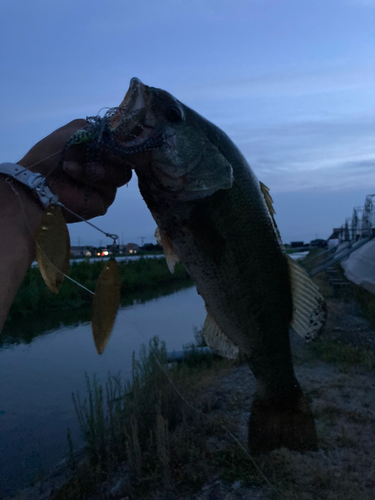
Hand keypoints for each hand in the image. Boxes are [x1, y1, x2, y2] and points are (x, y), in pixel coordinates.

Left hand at [18, 119, 132, 222]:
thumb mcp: (76, 131)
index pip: (125, 147)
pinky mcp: (103, 202)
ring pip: (122, 174)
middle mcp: (106, 168)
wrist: (35, 180)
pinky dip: (91, 178)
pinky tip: (72, 174)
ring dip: (98, 167)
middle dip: (112, 153)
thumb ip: (101, 129)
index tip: (119, 135)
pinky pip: (110, 189)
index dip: (125, 142)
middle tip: (97, 149)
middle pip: (128, 161)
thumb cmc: (50, 154)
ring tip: (70, 166)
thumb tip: (123, 133)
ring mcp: (106, 186)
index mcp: (102, 151)